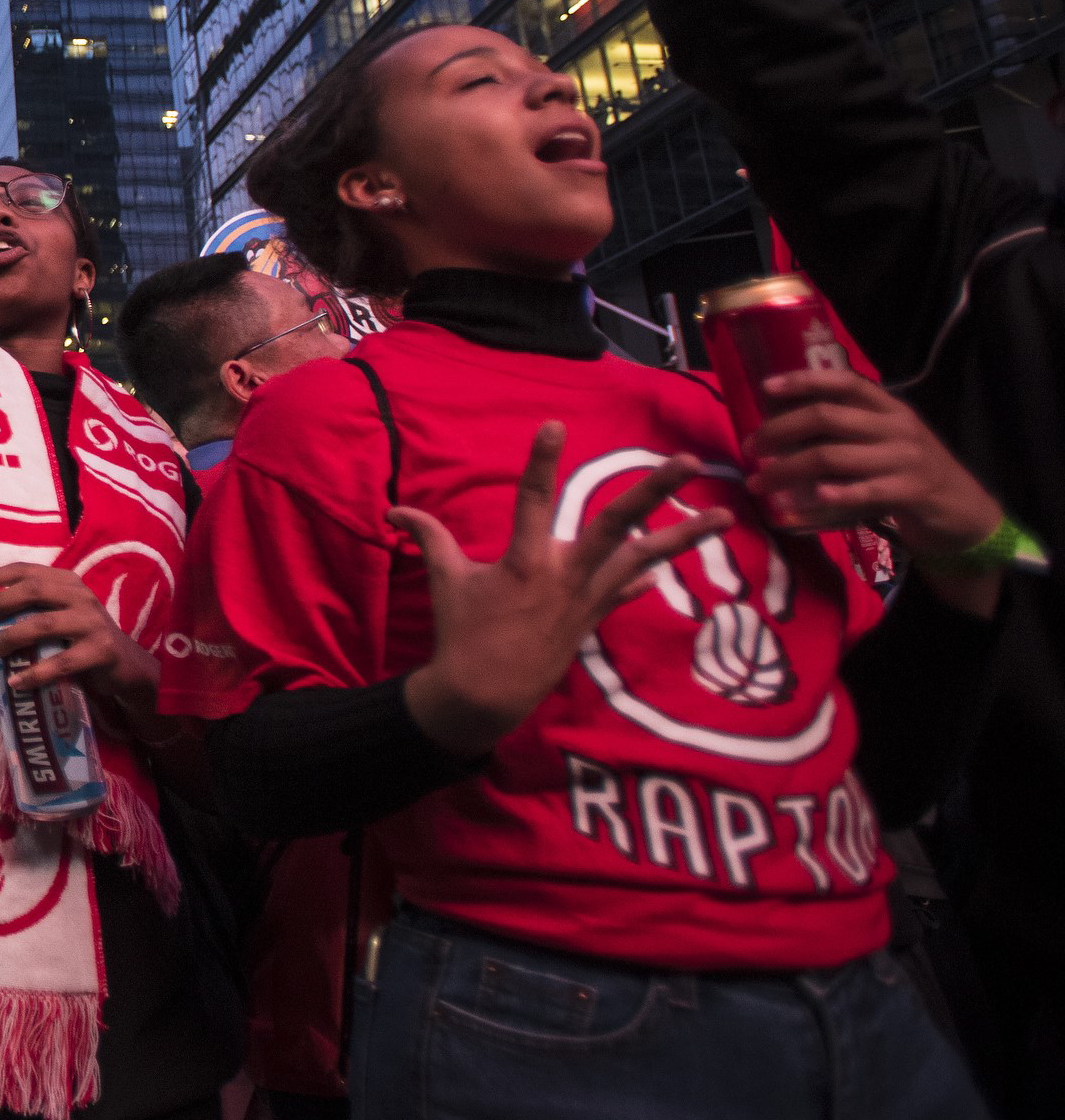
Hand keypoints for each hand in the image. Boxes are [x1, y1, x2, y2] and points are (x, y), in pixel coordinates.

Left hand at [0, 563, 157, 723]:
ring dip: (11, 638)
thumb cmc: (82, 639)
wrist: (128, 666)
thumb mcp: (58, 619)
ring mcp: (92, 623)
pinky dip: (34, 673)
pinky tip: (15, 681)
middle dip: (1, 604)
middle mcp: (81, 596)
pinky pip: (60, 663)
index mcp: (68, 582)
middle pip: (33, 590)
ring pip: (42, 624)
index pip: (27, 570)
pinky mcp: (100, 651)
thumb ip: (27, 616)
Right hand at [399, 423, 730, 757]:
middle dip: (653, 490)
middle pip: (616, 523)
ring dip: (685, 537)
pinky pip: (625, 589)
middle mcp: (566, 574)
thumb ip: (429, 537)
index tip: (555, 425)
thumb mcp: (446, 580)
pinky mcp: (593, 617)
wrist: (485, 694)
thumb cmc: (462, 633)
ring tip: (725, 516)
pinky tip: (663, 567)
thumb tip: (394, 511)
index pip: (534, 498)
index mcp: (525, 560)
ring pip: (644, 557)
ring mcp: (587, 597)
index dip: (542, 461)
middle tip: (687, 462)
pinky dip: (641, 576)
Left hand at [748, 370, 1003, 557]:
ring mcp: (905, 459)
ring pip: (832, 456)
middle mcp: (897, 427)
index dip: (804, 381)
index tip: (766, 388)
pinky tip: (806, 500)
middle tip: (750, 448)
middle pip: (826, 418)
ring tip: (760, 484)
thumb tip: (785, 422)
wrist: (964, 511)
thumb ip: (850, 428)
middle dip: (779, 431)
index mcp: (889, 408)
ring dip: (788, 470)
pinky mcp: (911, 492)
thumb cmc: (911, 471)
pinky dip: (831, 494)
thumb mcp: (887, 439)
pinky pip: (863, 491)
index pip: (844, 382)